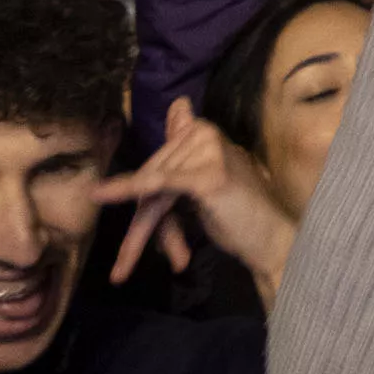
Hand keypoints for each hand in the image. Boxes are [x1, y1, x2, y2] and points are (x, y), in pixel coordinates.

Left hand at [93, 98, 296, 295]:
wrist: (274, 242)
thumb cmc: (241, 218)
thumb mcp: (204, 182)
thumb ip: (183, 152)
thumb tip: (177, 104)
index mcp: (205, 132)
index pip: (158, 162)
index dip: (141, 196)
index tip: (114, 211)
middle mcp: (206, 134)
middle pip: (152, 175)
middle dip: (140, 222)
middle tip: (123, 267)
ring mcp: (208, 152)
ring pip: (151, 187)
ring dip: (139, 234)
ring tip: (123, 270)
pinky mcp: (207, 176)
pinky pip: (157, 184)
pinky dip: (126, 190)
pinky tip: (98, 194)